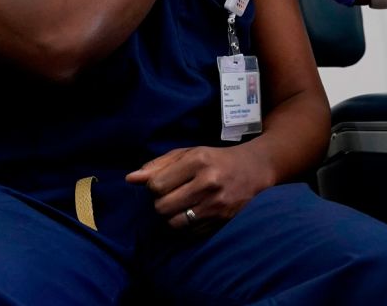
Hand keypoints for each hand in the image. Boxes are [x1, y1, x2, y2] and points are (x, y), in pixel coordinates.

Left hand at [126, 145, 272, 229]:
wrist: (255, 169)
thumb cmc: (216, 159)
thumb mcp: (189, 153)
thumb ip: (159, 165)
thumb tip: (130, 179)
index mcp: (198, 161)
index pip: (156, 185)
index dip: (154, 186)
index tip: (164, 183)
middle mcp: (208, 182)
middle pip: (162, 207)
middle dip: (162, 203)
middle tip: (173, 195)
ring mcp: (217, 204)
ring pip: (174, 223)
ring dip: (173, 216)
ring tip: (182, 205)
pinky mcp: (222, 221)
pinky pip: (189, 232)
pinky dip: (186, 225)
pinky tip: (195, 212)